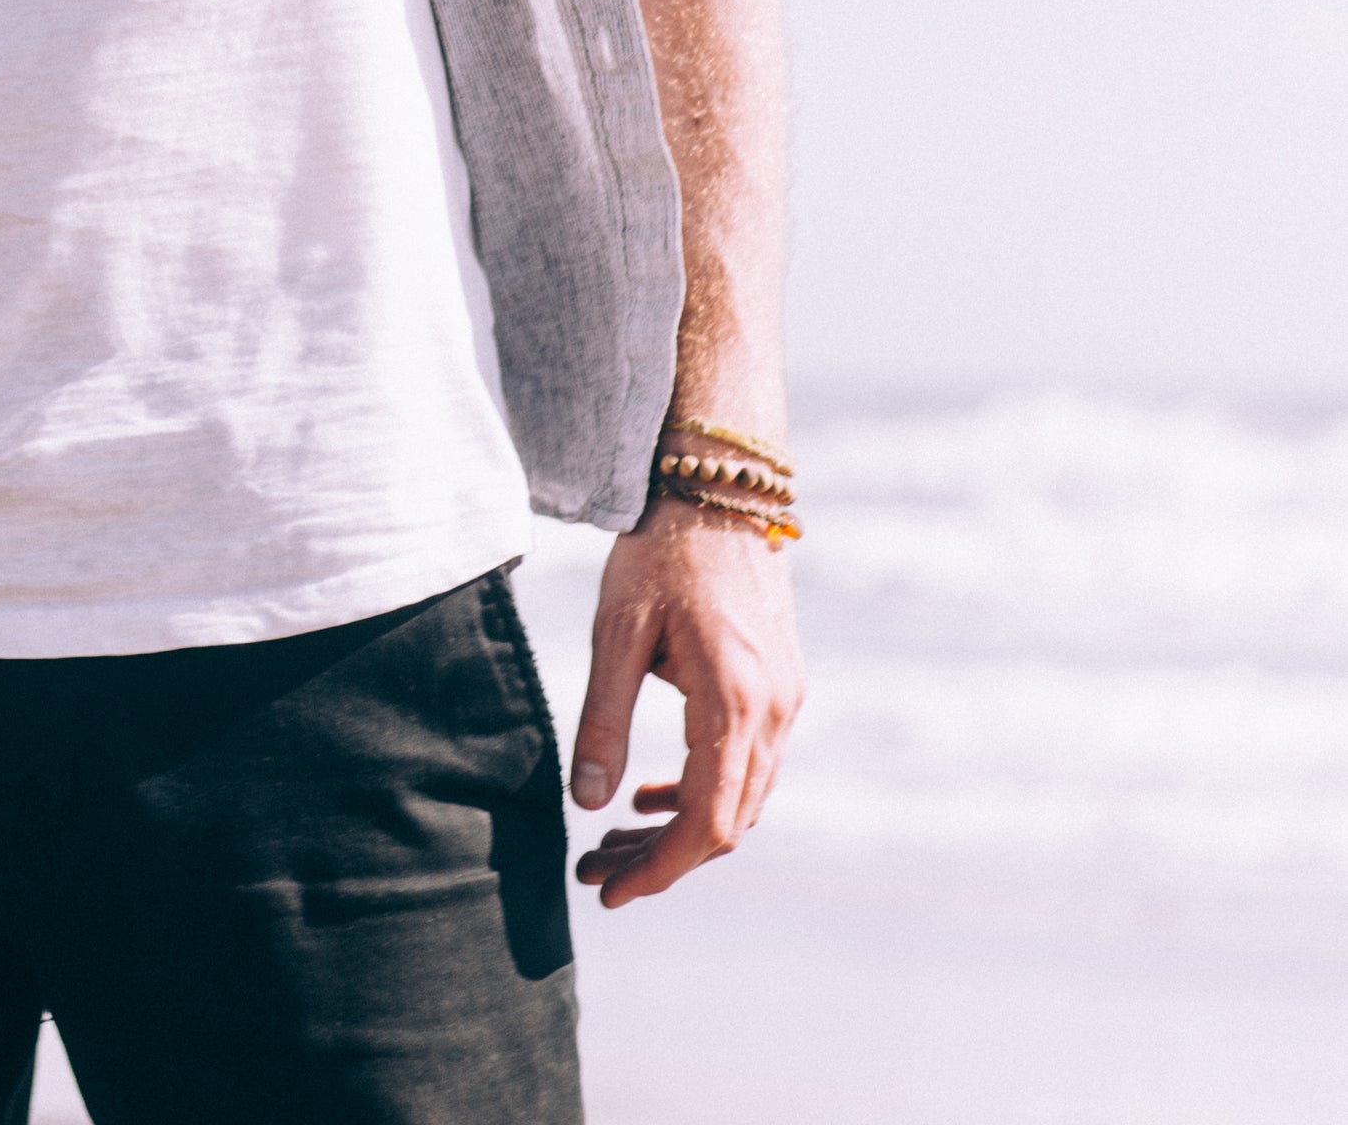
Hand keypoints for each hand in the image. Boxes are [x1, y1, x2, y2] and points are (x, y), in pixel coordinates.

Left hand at [568, 503, 803, 906]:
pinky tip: (654, 793)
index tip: (607, 892)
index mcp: (733, 702)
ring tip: (614, 838)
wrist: (718, 481)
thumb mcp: (617, 631)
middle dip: (662, 861)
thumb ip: (602, 719)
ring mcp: (784, 697)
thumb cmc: (659, 548)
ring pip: (743, 798)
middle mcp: (773, 710)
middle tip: (594, 871)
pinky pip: (750, 763)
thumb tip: (587, 804)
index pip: (706, 825)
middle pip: (728, 824)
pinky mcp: (780, 682)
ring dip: (683, 830)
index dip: (658, 872)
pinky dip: (705, 790)